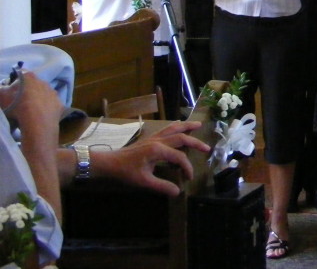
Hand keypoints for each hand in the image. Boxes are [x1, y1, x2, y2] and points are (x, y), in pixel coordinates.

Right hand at [0, 71, 62, 134]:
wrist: (36, 121)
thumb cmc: (17, 105)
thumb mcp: (1, 95)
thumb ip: (1, 88)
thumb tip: (4, 87)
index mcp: (29, 77)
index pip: (20, 73)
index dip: (14, 80)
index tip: (11, 89)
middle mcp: (44, 81)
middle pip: (34, 84)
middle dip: (27, 91)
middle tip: (20, 101)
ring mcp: (53, 93)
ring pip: (44, 93)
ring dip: (38, 99)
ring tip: (31, 110)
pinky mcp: (60, 104)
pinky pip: (52, 105)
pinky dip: (47, 109)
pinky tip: (41, 116)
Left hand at [92, 120, 210, 196]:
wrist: (109, 163)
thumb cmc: (125, 172)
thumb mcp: (143, 181)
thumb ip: (161, 186)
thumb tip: (177, 192)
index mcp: (158, 150)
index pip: (179, 157)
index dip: (187, 167)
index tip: (189, 178)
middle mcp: (158, 140)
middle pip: (181, 137)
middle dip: (195, 143)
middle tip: (207, 148)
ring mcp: (154, 137)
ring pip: (174, 128)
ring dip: (187, 127)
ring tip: (198, 125)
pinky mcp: (150, 138)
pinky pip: (167, 129)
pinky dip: (176, 127)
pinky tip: (179, 127)